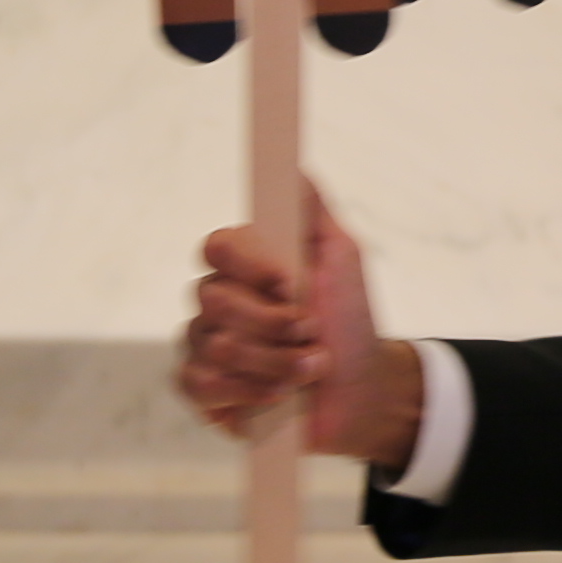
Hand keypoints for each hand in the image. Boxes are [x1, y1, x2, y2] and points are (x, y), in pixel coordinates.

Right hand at [180, 181, 425, 468]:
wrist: (362, 389)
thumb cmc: (349, 320)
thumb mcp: (342, 259)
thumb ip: (312, 213)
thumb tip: (293, 166)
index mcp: (244, 264)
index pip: (217, 247)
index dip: (252, 267)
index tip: (292, 284)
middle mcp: (216, 301)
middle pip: (213, 300)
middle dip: (274, 324)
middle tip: (312, 333)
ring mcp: (204, 345)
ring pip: (214, 347)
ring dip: (276, 363)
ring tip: (311, 369)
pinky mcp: (203, 390)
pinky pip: (199, 384)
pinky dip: (247, 393)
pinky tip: (278, 396)